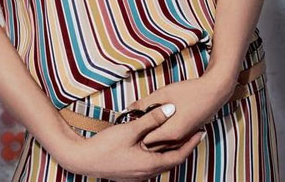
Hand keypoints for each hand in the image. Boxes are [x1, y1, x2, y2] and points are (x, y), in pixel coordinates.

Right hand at [61, 103, 204, 180]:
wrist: (84, 160)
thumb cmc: (106, 146)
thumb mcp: (130, 130)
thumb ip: (151, 119)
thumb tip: (171, 109)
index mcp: (150, 164)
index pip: (178, 155)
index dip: (191, 144)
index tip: (201, 133)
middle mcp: (147, 173)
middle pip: (171, 160)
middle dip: (183, 146)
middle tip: (193, 133)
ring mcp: (138, 175)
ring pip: (161, 162)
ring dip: (170, 150)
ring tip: (178, 136)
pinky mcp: (130, 173)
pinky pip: (151, 163)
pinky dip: (158, 153)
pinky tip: (155, 144)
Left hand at [126, 74, 233, 152]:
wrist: (214, 92)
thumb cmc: (189, 91)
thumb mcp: (163, 94)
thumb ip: (144, 103)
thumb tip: (129, 109)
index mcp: (170, 132)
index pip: (145, 142)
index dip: (137, 132)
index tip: (132, 121)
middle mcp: (177, 140)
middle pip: (153, 145)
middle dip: (143, 135)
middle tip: (137, 120)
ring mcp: (183, 139)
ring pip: (162, 144)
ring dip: (153, 134)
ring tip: (146, 118)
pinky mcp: (187, 135)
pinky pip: (170, 140)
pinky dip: (162, 133)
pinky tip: (159, 120)